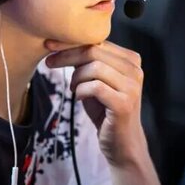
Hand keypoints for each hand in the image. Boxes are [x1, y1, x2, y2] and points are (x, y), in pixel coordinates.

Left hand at [44, 39, 147, 166]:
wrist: (122, 143)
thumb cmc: (105, 110)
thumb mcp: (96, 81)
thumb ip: (87, 63)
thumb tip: (61, 44)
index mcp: (130, 59)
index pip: (97, 41)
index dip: (71, 41)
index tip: (49, 45)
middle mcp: (135, 70)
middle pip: (94, 51)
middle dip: (67, 55)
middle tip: (49, 63)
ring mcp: (132, 87)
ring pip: (94, 67)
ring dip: (76, 78)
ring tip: (74, 89)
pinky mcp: (124, 104)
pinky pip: (94, 87)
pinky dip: (80, 91)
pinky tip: (79, 98)